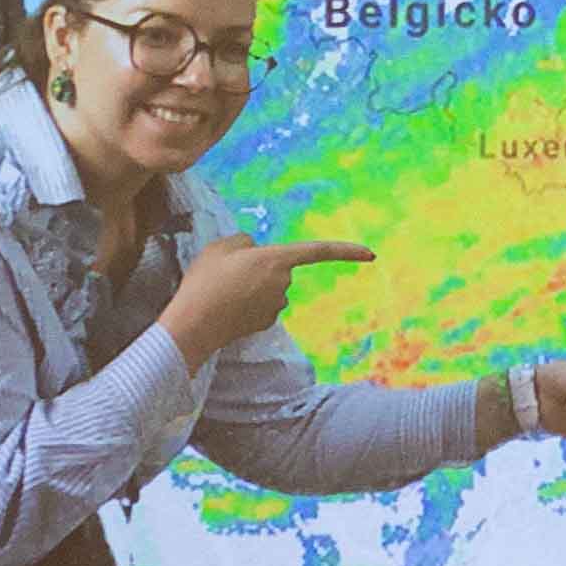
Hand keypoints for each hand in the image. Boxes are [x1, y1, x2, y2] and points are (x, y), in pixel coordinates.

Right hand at [157, 232, 373, 358]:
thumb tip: (254, 250)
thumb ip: (243, 242)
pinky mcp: (265, 324)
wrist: (194, 323)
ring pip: (267, 288)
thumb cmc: (206, 280)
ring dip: (250, 286)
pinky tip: (225, 306)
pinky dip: (246, 304)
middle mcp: (283, 284)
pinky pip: (259, 306)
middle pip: (278, 268)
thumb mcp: (220, 246)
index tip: (371, 254)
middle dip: (259, 267)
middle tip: (226, 269)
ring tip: (220, 288)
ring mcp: (276, 307)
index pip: (319, 251)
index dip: (346, 251)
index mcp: (277, 260)